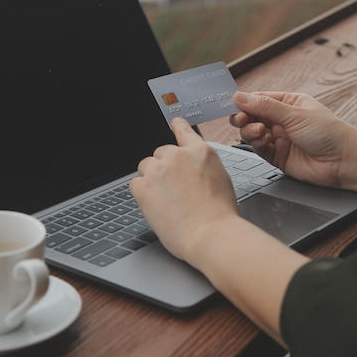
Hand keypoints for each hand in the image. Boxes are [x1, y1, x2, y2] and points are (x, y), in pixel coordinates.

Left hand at [130, 118, 237, 265]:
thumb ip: (203, 166)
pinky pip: (136, 183)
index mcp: (200, 151)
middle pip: (162, 153)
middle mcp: (178, 155)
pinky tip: (157, 206)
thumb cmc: (220, 215)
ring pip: (147, 166)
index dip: (178, 126)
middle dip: (165, 168)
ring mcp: (159, 169)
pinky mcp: (143, 186)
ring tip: (167, 200)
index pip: (184, 131)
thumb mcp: (221, 179)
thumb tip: (191, 168)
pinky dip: (143, 194)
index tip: (174, 122)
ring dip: (152, 179)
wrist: (211, 235)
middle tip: (174, 190)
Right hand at [230, 91, 356, 188]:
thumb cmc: (328, 132)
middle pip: (251, 116)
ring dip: (249, 131)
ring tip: (258, 131)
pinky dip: (257, 144)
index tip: (230, 103)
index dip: (243, 101)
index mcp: (287, 103)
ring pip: (251, 132)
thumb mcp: (294, 114)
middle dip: (243, 117)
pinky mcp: (277, 156)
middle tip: (240, 119)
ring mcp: (279, 138)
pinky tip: (264, 141)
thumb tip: (240, 96)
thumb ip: (264, 107)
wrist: (343, 161)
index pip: (258, 99)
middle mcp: (281, 120)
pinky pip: (259, 148)